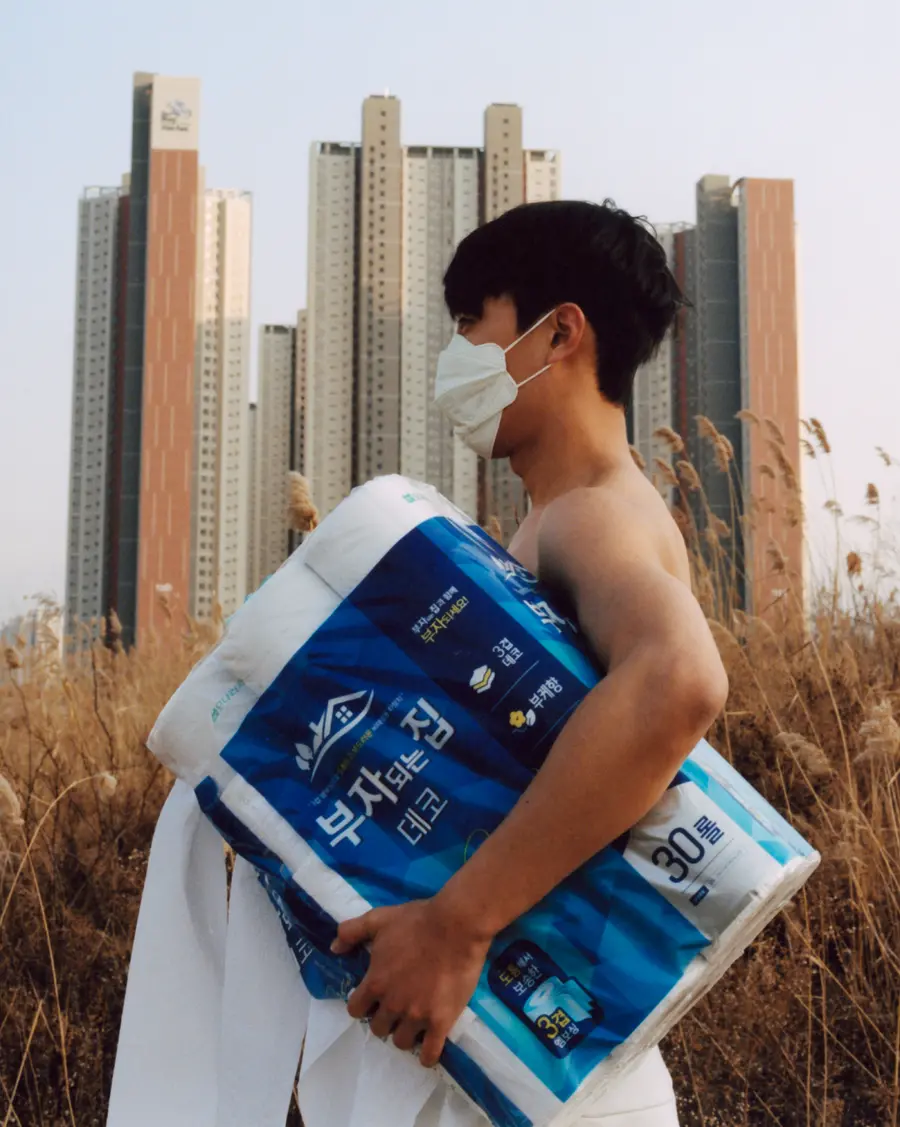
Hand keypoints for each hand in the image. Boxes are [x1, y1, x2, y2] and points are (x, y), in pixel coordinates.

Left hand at [331, 896, 493, 1066]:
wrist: (456, 925)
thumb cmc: (417, 921)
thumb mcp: (379, 919)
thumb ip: (352, 932)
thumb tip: (333, 949)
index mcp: (375, 982)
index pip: (355, 1010)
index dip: (363, 1005)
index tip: (373, 999)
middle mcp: (393, 1004)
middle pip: (378, 1029)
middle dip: (384, 1019)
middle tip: (396, 1008)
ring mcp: (417, 1015)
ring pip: (401, 1042)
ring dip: (404, 1034)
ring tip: (413, 1023)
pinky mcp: (441, 1021)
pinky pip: (429, 1053)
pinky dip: (426, 1055)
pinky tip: (428, 1046)